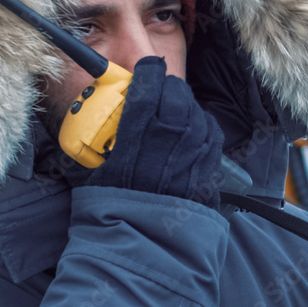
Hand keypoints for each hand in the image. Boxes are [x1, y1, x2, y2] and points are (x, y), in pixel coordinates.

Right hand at [80, 56, 223, 209]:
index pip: (149, 84)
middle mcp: (171, 134)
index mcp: (139, 131)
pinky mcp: (210, 162)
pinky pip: (210, 130)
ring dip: (184, 105)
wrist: (147, 237)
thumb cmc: (117, 204)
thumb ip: (101, 139)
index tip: (146, 68)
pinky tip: (191, 130)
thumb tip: (97, 121)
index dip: (148, 71)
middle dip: (166, 86)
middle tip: (157, 91)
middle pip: (175, 91)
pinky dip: (201, 124)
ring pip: (195, 109)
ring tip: (172, 113)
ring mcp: (195, 148)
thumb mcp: (97, 168)